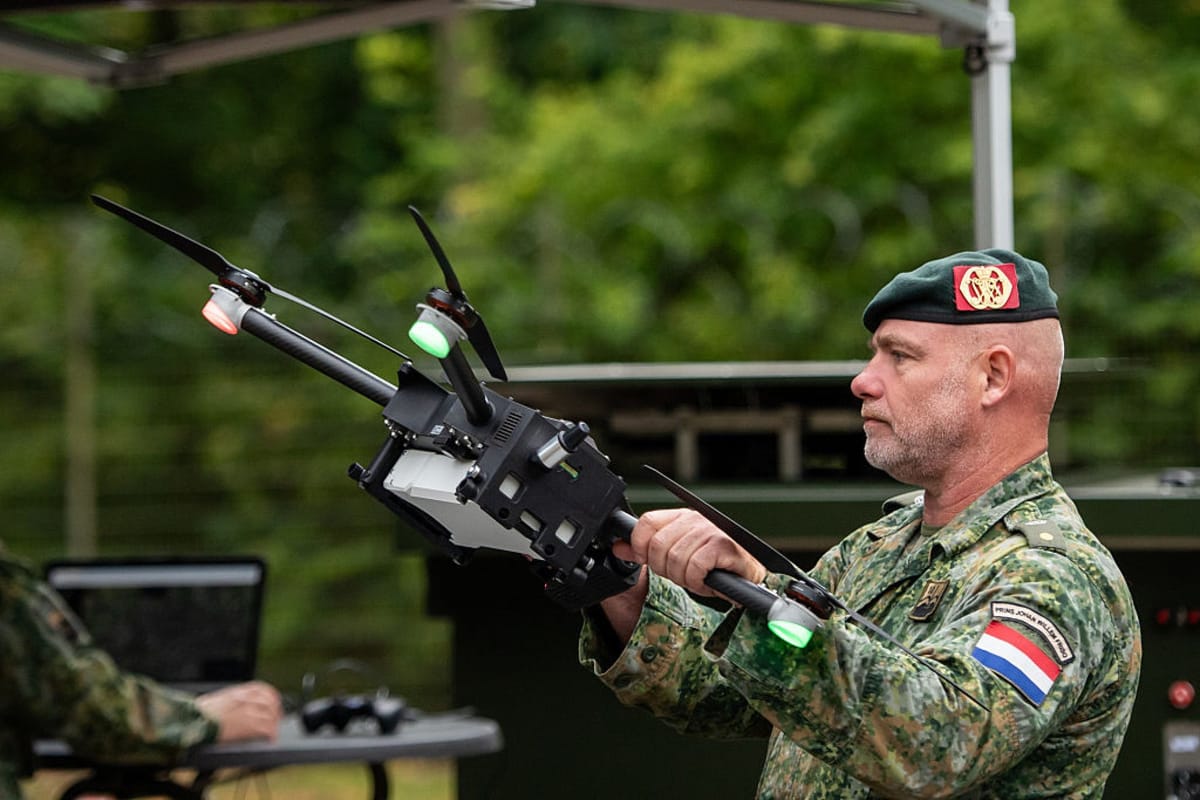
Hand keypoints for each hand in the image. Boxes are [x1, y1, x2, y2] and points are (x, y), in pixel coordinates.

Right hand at [195, 681, 283, 742]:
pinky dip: (271, 734)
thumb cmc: (201, 712)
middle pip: (271, 703)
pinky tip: (270, 739)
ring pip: (271, 716)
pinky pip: (267, 729)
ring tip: (272, 732)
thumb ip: (234, 699)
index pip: (263, 689)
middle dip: (276, 712)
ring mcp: (249, 712)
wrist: (194, 721)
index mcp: (239, 691)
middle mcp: (247, 699)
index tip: (274, 703)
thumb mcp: (220, 698)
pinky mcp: (249, 726)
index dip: (272, 697)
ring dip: (273, 725)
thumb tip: (242, 705)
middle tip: (276, 719)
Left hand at [617, 508, 767, 597]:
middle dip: (664, 568)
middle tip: (679, 574)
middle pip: (657, 545)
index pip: (646, 522)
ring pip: (675, 558)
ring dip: (682, 577)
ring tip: (695, 577)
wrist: (745, 578)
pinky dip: (696, 580)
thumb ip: (645, 551)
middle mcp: (694, 519)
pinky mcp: (723, 545)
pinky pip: (695, 566)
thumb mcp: (673, 557)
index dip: (640, 546)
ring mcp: (709, 530)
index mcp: (680, 517)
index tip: (648, 560)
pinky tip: (705, 580)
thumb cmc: (710, 566)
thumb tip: (618, 547)